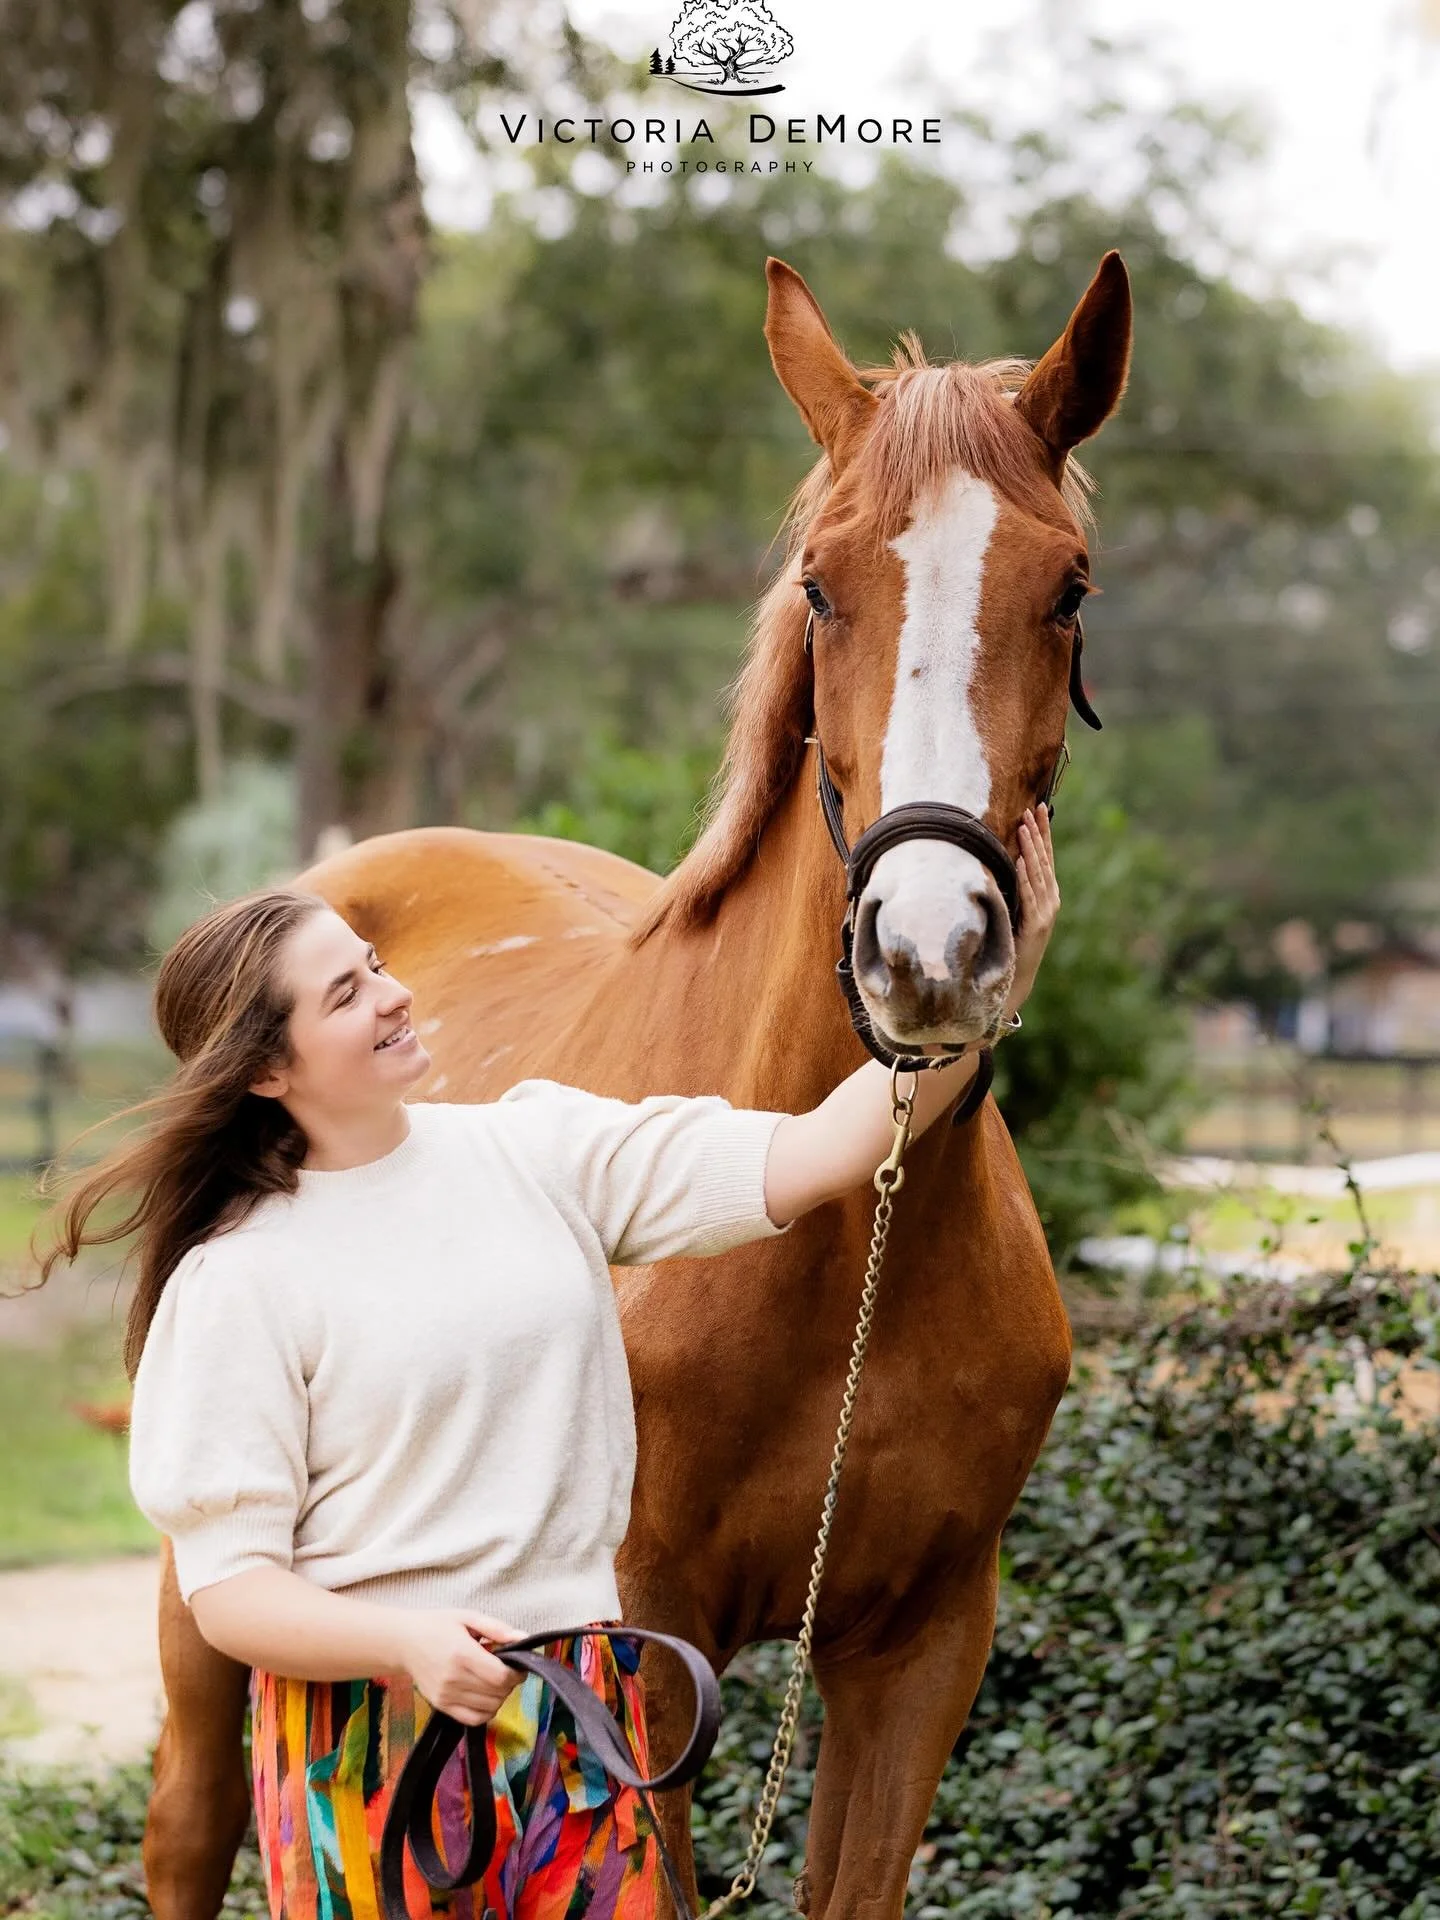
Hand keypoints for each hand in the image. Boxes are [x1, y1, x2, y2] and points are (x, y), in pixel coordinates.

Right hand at [394, 1609, 524, 1724]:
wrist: (404, 1641)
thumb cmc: (437, 1625)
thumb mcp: (467, 1617)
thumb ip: (497, 1628)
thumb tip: (523, 1638)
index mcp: (462, 1654)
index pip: (501, 1677)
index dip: (516, 1674)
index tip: (518, 1666)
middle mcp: (454, 1679)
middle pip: (497, 1693)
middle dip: (509, 1683)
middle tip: (505, 1670)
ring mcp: (446, 1696)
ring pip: (489, 1708)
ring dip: (499, 1696)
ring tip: (493, 1681)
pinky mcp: (441, 1706)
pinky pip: (473, 1719)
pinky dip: (486, 1711)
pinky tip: (484, 1696)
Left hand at [1008, 805, 1060, 1013]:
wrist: (1017, 976)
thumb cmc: (1013, 941)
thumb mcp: (1018, 909)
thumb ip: (1018, 887)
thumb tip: (1007, 857)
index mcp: (1048, 895)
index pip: (1046, 857)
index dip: (1043, 833)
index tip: (1039, 809)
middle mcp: (1050, 900)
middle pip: (1045, 860)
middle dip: (1039, 834)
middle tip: (1032, 810)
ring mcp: (1045, 913)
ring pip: (1038, 874)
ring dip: (1031, 849)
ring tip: (1024, 827)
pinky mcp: (1035, 925)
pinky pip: (1029, 895)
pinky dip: (1024, 877)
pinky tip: (1019, 860)